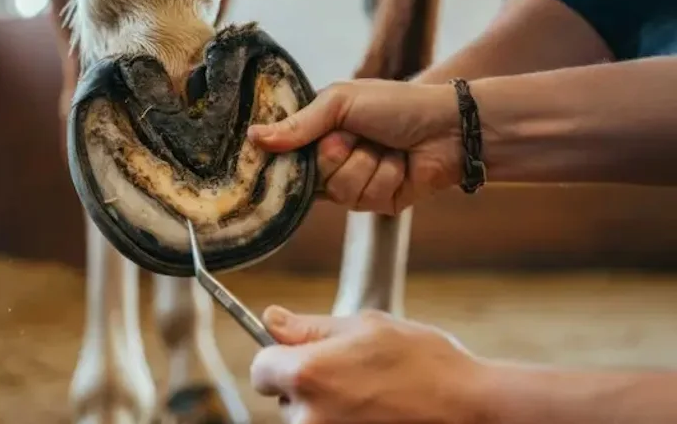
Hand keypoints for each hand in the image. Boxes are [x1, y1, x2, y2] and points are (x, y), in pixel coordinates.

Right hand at [247, 79, 461, 213]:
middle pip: (311, 177)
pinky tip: (400, 165)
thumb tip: (255, 138)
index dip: (285, 155)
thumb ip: (299, 123)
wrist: (449, 126)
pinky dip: (386, 178)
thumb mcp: (341, 101)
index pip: (285, 153)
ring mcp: (355, 183)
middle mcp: (333, 160)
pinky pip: (365, 200)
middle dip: (337, 154)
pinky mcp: (377, 202)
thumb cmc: (396, 104)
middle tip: (357, 137)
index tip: (281, 151)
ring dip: (366, 166)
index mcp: (320, 132)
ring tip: (385, 149)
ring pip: (339, 191)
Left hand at [250, 307, 487, 423]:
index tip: (304, 353)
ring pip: (307, 419)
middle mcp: (308, 417)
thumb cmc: (424, 363)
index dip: (280, 357)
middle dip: (307, 384)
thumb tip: (271, 320)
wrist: (472, 410)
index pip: (261, 369)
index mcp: (307, 375)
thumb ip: (310, 327)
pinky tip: (379, 413)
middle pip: (284, 397)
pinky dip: (345, 423)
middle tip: (354, 372)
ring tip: (373, 394)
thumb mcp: (365, 327)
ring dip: (326, 407)